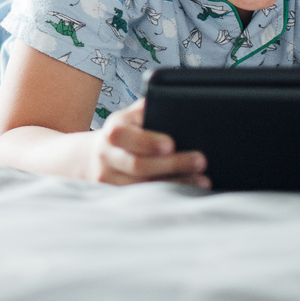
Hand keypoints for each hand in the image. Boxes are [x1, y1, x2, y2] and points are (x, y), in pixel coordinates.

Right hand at [85, 101, 209, 188]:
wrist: (96, 157)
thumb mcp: (133, 116)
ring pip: (143, 186)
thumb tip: (178, 102)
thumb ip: (150, 109)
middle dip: (172, 164)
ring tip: (202, 180)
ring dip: (176, 183)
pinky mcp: (117, 196)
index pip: (123, 135)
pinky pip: (144, 199)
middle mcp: (106, 155)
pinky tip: (188, 193)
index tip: (171, 144)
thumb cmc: (127, 132)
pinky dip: (168, 196)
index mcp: (113, 130)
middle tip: (201, 161)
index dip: (147, 141)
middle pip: (138, 165)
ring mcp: (110, 179)